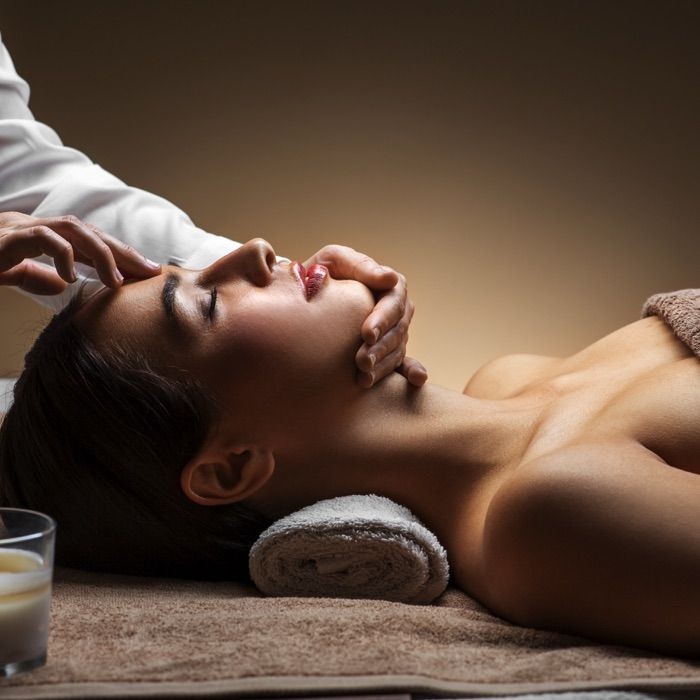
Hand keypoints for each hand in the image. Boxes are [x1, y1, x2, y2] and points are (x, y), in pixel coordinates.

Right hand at [0, 211, 161, 294]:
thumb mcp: (12, 272)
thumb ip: (37, 275)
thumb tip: (64, 283)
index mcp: (41, 235)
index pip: (87, 240)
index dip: (118, 254)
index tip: (144, 272)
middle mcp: (35, 226)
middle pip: (89, 231)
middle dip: (123, 251)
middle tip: (150, 272)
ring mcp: (20, 226)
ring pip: (73, 228)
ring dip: (101, 253)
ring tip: (118, 281)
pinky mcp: (7, 236)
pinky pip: (43, 237)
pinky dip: (63, 255)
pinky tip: (72, 278)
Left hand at [302, 244, 427, 387]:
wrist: (305, 296)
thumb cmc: (321, 273)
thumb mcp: (336, 260)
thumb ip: (360, 266)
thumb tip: (390, 278)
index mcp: (389, 286)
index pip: (393, 302)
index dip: (383, 318)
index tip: (367, 334)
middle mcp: (396, 310)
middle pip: (397, 330)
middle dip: (380, 347)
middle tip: (362, 361)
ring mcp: (394, 332)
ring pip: (396, 350)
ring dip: (383, 365)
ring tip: (364, 378)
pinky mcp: (387, 352)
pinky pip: (403, 363)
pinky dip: (411, 371)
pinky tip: (417, 380)